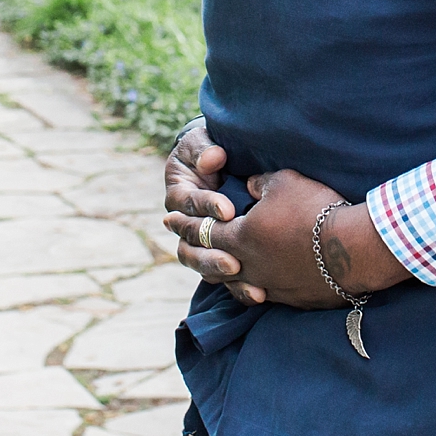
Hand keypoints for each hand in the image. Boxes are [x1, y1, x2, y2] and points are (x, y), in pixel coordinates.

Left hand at [159, 167, 412, 308]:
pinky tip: (249, 284)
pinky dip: (248, 286)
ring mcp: (267, 286)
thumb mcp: (284, 183)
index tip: (167, 219)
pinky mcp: (288, 298)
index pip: (201, 230)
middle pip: (209, 262)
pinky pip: (259, 293)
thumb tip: (249, 186)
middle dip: (191, 251)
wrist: (352, 249)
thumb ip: (259, 184)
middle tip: (178, 246)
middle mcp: (247, 266)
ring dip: (218, 273)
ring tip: (212, 268)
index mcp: (240, 236)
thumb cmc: (315, 209)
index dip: (183, 223)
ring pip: (232, 284)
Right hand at [164, 123, 248, 293]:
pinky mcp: (219, 253)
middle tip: (233, 260)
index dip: (206, 206)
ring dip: (217, 271)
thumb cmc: (211, 149)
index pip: (187, 204)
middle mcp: (184, 223)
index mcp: (178, 195)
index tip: (228, 210)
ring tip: (239, 274)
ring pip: (199, 264)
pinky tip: (257, 293)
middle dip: (209, 253)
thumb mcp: (204, 142)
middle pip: (187, 245)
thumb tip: (214, 159)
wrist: (222, 164)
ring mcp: (199, 241)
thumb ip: (206, 149)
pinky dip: (237, 286)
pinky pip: (221, 276)